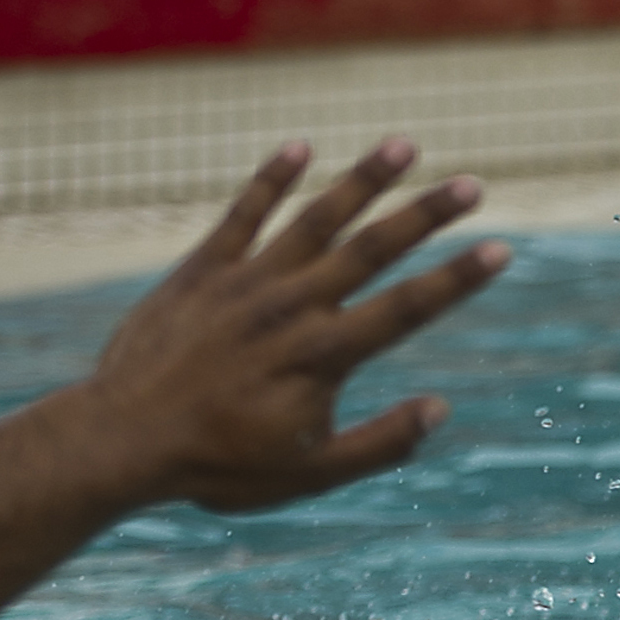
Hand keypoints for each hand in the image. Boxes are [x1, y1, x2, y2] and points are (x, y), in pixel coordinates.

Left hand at [77, 138, 510, 511]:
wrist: (120, 439)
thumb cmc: (218, 465)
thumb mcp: (309, 474)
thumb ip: (379, 443)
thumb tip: (439, 410)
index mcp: (324, 355)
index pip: (407, 308)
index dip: (457, 279)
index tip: (499, 248)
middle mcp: (292, 307)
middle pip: (372, 249)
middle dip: (426, 214)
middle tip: (471, 184)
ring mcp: (245, 282)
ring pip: (315, 219)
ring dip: (363, 180)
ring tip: (404, 145)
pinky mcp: (201, 271)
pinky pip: (242, 214)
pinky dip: (271, 179)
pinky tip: (300, 149)